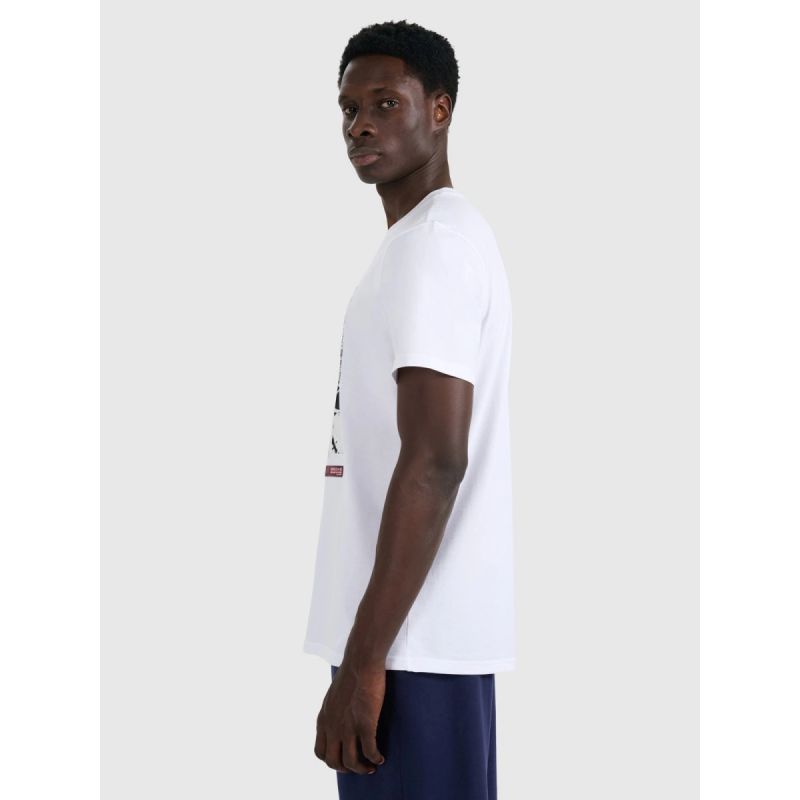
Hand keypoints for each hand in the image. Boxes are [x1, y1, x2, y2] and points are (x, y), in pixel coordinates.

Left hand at [314, 658, 386, 773]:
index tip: (344, 760)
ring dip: (362, 769)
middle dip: (346, 769)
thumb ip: (333, 712)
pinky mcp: (365, 724)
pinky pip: (369, 751)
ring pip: (351, 762)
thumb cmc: (351, 673)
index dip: (332, 761)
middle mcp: (332, 726)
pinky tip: (381, 757)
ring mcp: (348, 727)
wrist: (361, 661)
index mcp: (324, 719)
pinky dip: (375, 758)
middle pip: (333, 762)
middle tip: (359, 766)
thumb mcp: (333, 696)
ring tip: (371, 766)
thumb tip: (340, 720)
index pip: (320, 752)